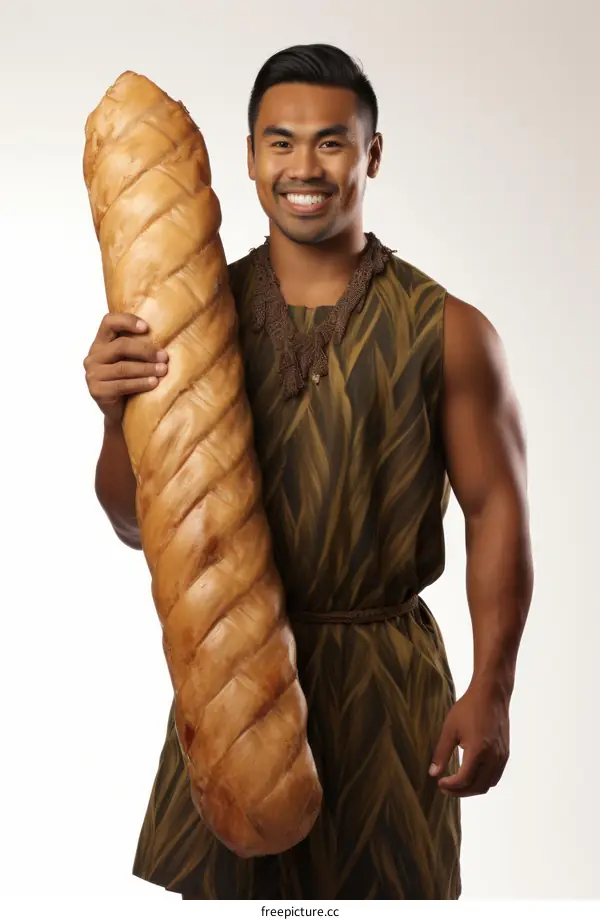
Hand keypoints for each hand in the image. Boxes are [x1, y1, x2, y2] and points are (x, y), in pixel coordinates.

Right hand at [84, 313, 168, 424]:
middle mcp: (93, 356)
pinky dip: (140, 383)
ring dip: (146, 368)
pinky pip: (122, 384)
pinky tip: (154, 383)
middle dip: (145, 350)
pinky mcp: (96, 391)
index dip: (127, 321)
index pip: (108, 322)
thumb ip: (138, 348)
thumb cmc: (129, 382)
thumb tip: (168, 337)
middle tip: (165, 357)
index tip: (147, 328)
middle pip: (120, 346)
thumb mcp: (131, 361)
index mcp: (100, 343)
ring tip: (163, 370)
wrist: (119, 413)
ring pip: (123, 367)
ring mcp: (92, 374)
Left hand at [429, 678, 509, 796]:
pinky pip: (495, 775)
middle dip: (460, 792)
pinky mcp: (505, 753)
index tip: (439, 783)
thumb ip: (441, 753)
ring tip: (457, 784)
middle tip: (445, 787)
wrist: (491, 694)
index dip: (450, 786)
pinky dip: (482, 780)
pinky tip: (471, 774)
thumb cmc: (469, 708)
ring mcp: (501, 756)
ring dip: (472, 788)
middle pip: (477, 787)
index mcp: (478, 751)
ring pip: (488, 784)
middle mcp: (493, 757)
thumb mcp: (450, 729)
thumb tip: (433, 773)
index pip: (464, 780)